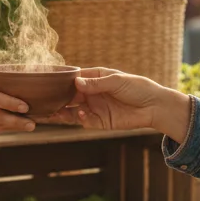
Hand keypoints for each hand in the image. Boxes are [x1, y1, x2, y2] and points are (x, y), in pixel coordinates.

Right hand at [45, 68, 190, 142]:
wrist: (154, 107)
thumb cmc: (138, 88)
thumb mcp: (116, 81)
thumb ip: (96, 83)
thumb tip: (76, 82)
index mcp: (95, 79)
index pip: (74, 78)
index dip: (61, 80)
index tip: (48, 81)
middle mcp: (92, 93)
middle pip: (69, 96)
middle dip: (57, 98)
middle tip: (45, 101)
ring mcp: (95, 107)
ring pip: (72, 110)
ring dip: (63, 111)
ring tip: (54, 112)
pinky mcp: (100, 121)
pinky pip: (84, 121)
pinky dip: (80, 118)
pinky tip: (81, 115)